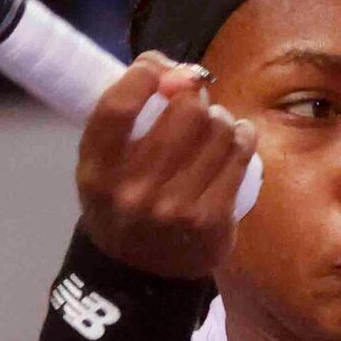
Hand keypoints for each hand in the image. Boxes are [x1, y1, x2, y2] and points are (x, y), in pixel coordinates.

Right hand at [75, 56, 256, 281]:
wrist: (141, 274)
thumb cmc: (122, 203)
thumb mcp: (102, 167)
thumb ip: (125, 118)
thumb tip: (175, 68)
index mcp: (97, 172)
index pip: (118, 106)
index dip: (145, 74)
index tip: (158, 67)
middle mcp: (133, 191)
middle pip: (183, 110)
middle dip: (194, 94)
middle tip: (194, 99)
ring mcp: (175, 207)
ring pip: (218, 128)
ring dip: (221, 117)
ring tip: (214, 125)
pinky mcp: (212, 218)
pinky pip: (240, 155)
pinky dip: (243, 137)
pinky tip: (236, 138)